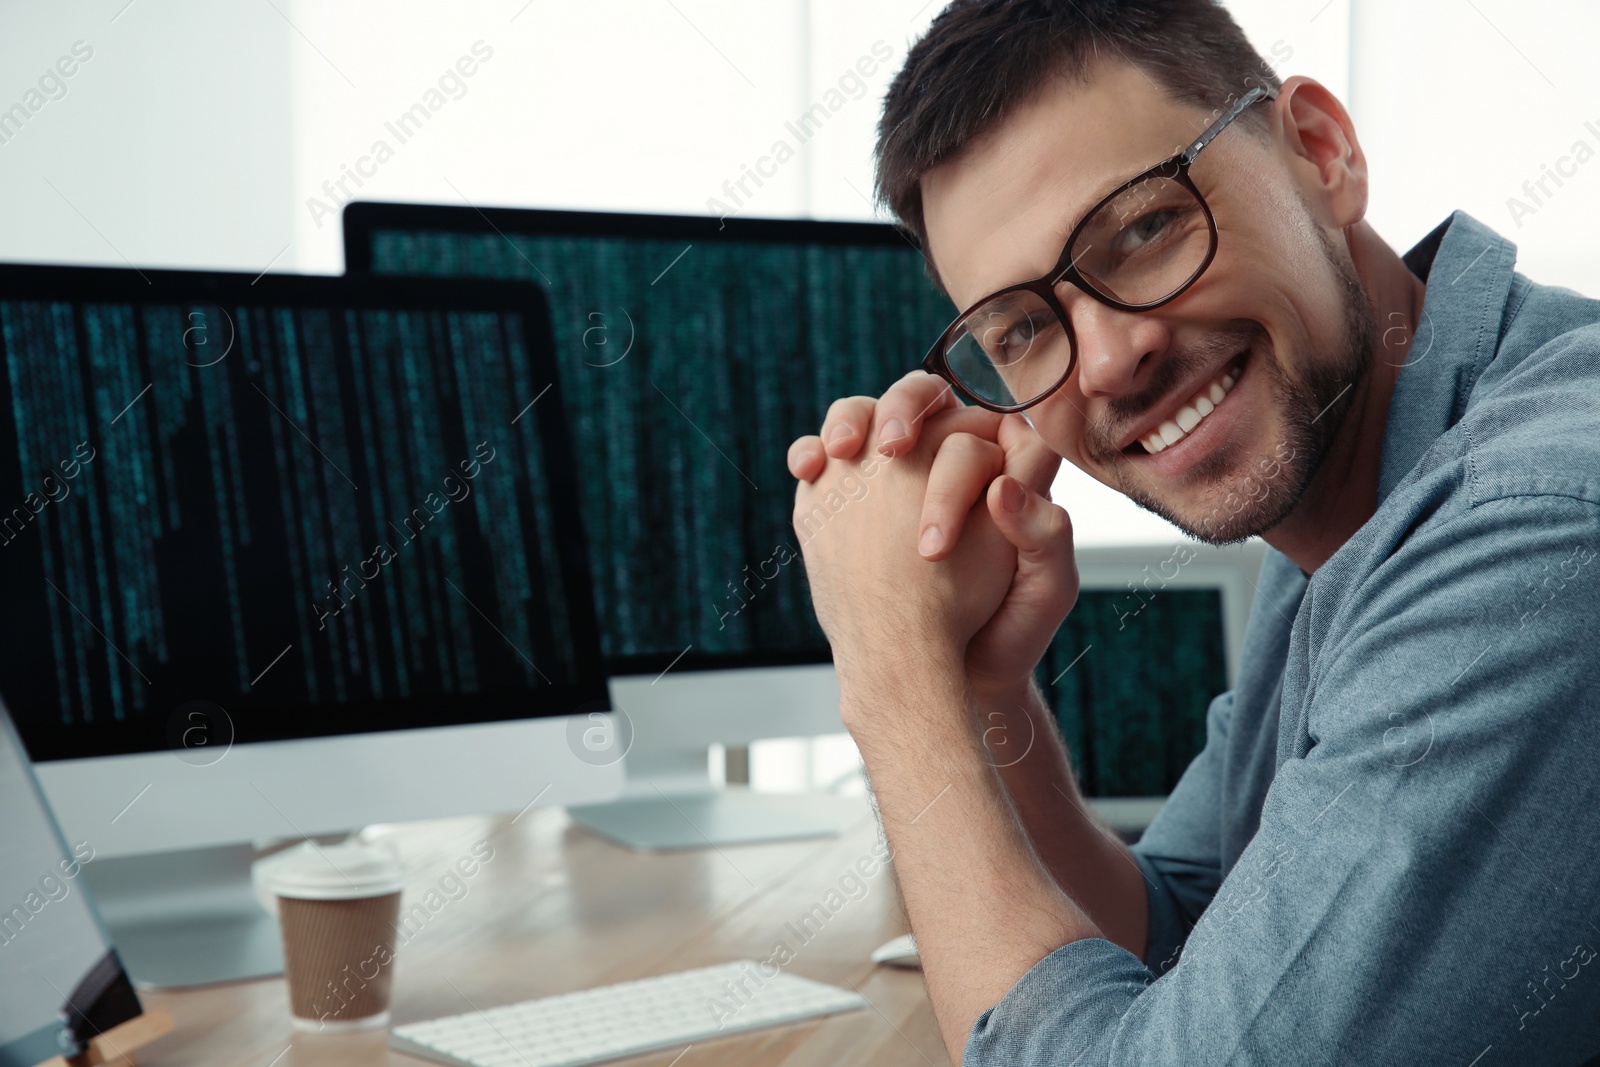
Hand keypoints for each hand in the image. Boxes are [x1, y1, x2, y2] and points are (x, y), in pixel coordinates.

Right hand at [788, 373, 1079, 698]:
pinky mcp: (851, 501)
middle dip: (901, 408)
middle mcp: (944, 465)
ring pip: (868, 420)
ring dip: (850, 420)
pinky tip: (808, 471)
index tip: (956, 453)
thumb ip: (1045, 535)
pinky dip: (811, 455)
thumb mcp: (1046, 589)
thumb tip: (1004, 487)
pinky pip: (826, 461)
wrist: (948, 672)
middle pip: (921, 402)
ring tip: (839, 450)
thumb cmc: (1007, 632)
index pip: (990, 421)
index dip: (972, 425)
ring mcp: (892, 482)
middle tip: (890, 446)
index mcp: (1003, 476)